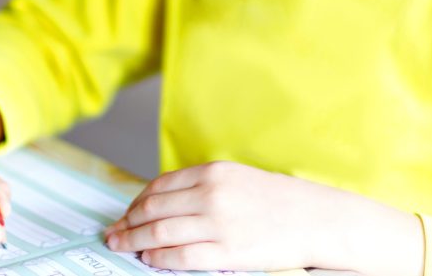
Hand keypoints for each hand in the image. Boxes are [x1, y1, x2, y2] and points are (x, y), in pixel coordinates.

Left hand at [103, 161, 423, 274]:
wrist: (318, 219)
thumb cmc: (281, 201)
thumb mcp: (238, 179)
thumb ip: (203, 186)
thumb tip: (164, 203)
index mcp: (214, 172)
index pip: (160, 185)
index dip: (136, 201)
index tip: (126, 212)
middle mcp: (212, 194)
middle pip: (153, 208)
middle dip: (127, 222)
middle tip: (112, 232)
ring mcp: (219, 224)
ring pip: (160, 232)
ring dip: (133, 240)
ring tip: (121, 245)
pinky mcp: (227, 251)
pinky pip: (181, 256)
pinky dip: (158, 258)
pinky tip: (148, 259)